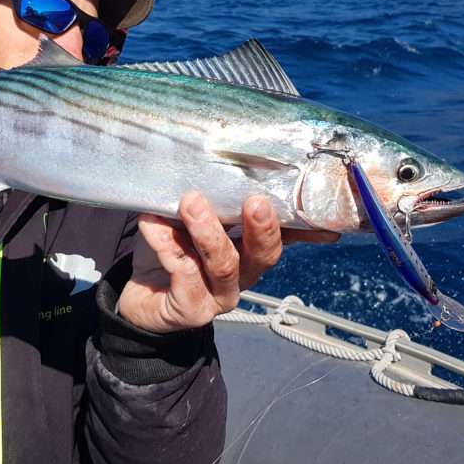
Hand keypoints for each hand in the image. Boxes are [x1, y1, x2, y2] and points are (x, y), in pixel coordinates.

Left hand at [117, 192, 338, 333]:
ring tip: (191, 202)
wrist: (138, 295)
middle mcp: (243, 275)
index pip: (286, 235)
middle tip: (255, 201)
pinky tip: (152, 223)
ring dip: (209, 232)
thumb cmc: (173, 246)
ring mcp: (219, 297)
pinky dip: (167, 246)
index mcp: (251, 249)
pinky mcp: (190, 310)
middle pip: (263, 254)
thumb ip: (212, 195)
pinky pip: (184, 278)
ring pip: (224, 265)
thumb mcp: (193, 216)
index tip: (325, 212)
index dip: (309, 226)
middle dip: (262, 228)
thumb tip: (222, 153)